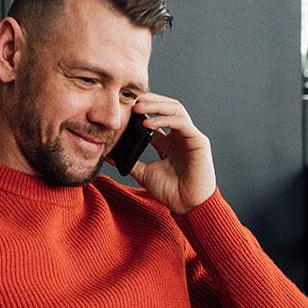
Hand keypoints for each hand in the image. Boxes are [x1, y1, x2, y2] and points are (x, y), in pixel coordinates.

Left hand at [125, 92, 215, 215]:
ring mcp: (190, 136)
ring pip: (175, 109)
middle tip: (131, 100)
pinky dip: (164, 119)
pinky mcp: (198, 141)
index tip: (125, 108)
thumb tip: (110, 156)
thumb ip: (131, 162)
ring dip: (156, 106)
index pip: (157, 117)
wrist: (188, 206)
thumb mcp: (144, 174)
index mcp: (169, 142)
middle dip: (150, 101)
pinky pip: (181, 122)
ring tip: (138, 107)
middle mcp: (180, 136)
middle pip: (167, 107)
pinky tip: (148, 123)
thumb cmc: (171, 192)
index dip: (143, 110)